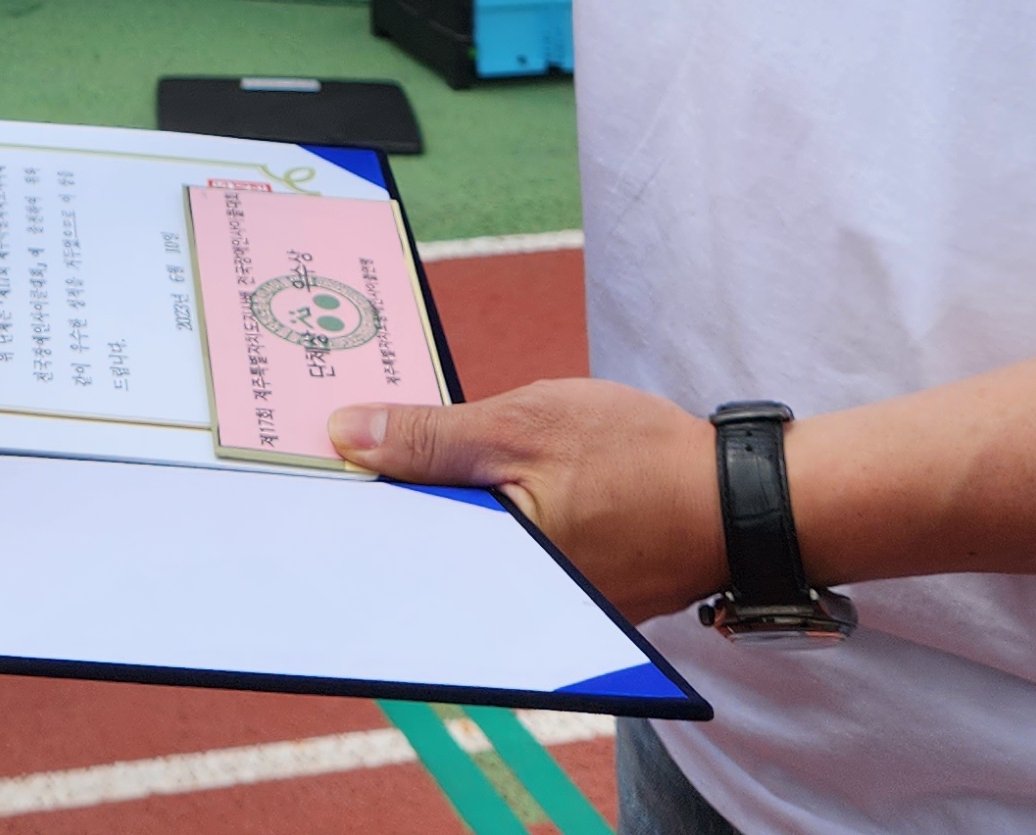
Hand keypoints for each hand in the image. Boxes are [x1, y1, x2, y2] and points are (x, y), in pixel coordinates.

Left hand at [328, 378, 721, 619]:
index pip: (386, 549)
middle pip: (411, 552)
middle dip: (376, 500)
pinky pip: (484, 551)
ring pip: (447, 548)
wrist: (737, 501)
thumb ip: (430, 438)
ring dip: (419, 501)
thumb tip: (343, 436)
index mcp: (484, 577)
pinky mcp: (547, 591)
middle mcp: (498, 609)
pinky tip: (446, 464)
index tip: (299, 467)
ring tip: (386, 443)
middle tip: (338, 440)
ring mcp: (525, 605)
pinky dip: (463, 511)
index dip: (343, 504)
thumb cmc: (639, 459)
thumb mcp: (525, 426)